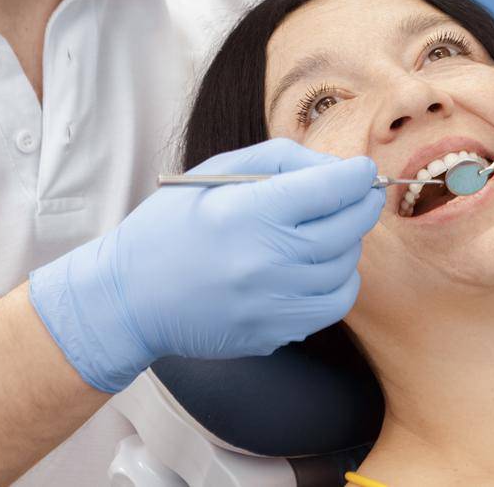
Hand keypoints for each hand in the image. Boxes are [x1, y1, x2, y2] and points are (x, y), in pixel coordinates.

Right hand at [28, 138, 383, 392]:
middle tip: (363, 194)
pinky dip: (340, 282)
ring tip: (332, 229)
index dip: (357, 176)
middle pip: (347, 227)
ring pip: (345, 267)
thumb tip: (335, 170)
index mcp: (249, 212)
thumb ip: (280, 160)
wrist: (130, 299)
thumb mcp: (216, 174)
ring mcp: (273, 302)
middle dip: (364, 203)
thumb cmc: (170, 227)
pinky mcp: (274, 333)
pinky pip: (333, 305)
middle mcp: (266, 260)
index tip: (362, 171)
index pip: (331, 189)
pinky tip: (323, 266)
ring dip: (350, 242)